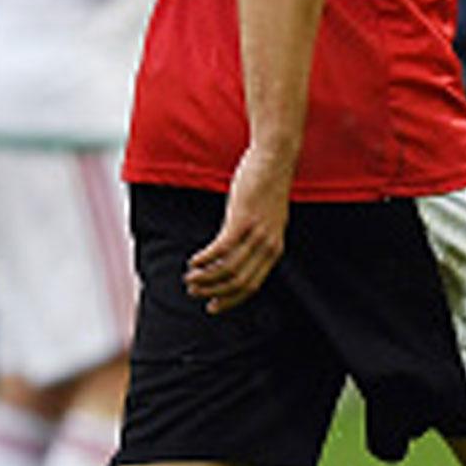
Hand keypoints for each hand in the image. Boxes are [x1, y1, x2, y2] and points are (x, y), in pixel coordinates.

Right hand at [186, 146, 292, 312]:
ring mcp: (256, 232)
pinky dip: (205, 258)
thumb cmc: (266, 188)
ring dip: (205, 278)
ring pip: (228, 268)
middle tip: (194, 291)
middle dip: (214, 292)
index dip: (231, 300)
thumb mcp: (267, 220)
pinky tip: (193, 261)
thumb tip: (235, 256)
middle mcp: (268, 244)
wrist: (275, 159)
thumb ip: (256, 239)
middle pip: (239, 282)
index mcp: (275, 249)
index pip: (253, 285)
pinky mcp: (243, 219)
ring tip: (190, 278)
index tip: (213, 306)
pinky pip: (221, 248)